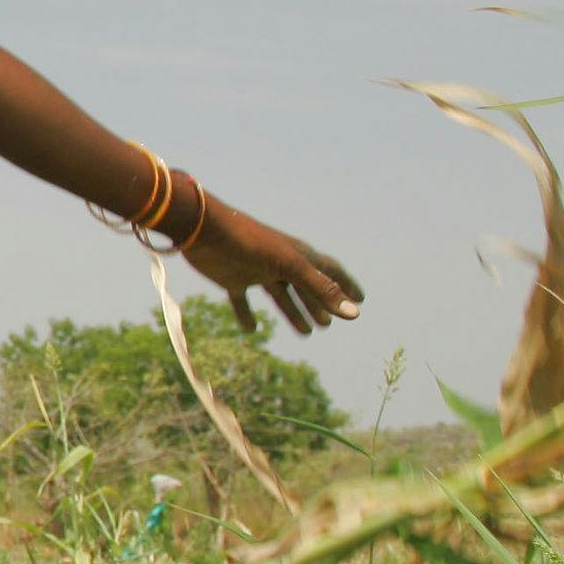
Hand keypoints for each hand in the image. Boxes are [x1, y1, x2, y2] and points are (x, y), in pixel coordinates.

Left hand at [180, 201, 361, 337]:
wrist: (203, 230)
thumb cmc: (249, 242)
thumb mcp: (289, 266)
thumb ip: (320, 289)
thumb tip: (354, 314)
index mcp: (297, 254)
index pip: (329, 271)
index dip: (345, 285)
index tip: (360, 300)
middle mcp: (279, 262)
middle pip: (305, 287)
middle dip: (318, 304)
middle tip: (327, 325)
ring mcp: (256, 270)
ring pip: (279, 295)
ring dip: (293, 312)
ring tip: (306, 333)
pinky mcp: (232, 278)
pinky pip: (242, 300)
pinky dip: (247, 314)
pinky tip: (251, 329)